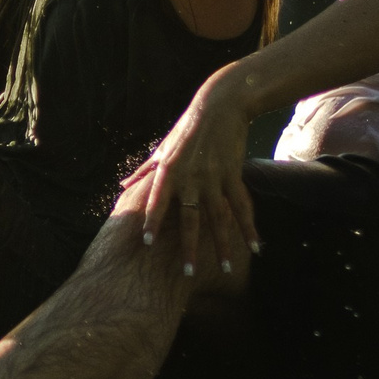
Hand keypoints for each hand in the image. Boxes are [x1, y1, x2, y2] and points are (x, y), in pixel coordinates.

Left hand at [125, 76, 259, 280]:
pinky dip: (249, 227)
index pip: (157, 201)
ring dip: (224, 246)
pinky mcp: (233, 174)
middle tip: (187, 273)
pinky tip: (256, 247)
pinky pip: (242, 206)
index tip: (146, 244)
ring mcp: (213, 177)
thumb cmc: (186, 127)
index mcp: (169, 171)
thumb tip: (122, 184)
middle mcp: (190, 177)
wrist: (219, 105)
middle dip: (189, 247)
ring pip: (219, 218)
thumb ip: (144, 170)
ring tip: (227, 270)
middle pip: (189, 219)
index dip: (151, 222)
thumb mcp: (162, 148)